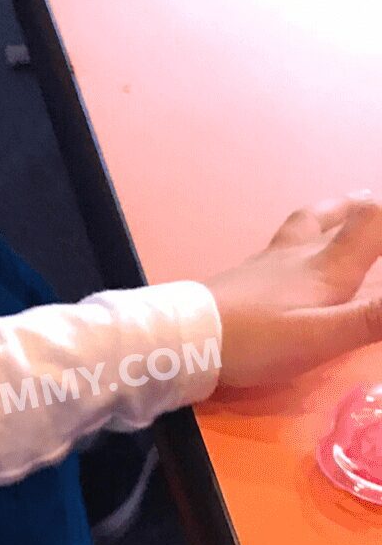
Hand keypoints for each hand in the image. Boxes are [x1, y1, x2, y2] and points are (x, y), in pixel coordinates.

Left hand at [208, 195, 381, 391]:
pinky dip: (300, 239)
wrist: (182, 341)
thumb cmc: (254, 340)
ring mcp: (266, 265)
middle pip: (338, 217)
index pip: (372, 222)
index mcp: (326, 265)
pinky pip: (281, 247)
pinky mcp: (242, 280)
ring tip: (344, 209)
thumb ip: (372, 318)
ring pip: (305, 226)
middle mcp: (299, 255)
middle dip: (365, 210)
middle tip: (373, 203)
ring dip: (331, 214)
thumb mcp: (321, 336)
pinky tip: (290, 257)